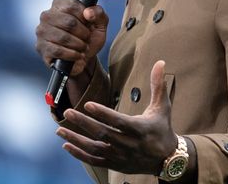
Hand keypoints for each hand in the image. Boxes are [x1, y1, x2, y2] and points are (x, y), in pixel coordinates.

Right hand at [35, 0, 108, 75]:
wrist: (83, 56)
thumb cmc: (89, 37)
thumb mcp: (99, 23)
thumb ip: (99, 13)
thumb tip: (88, 12)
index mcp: (60, 4)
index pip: (72, 6)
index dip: (85, 18)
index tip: (89, 24)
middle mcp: (47, 15)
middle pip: (69, 22)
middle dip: (83, 33)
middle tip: (87, 38)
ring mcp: (42, 31)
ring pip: (63, 37)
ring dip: (79, 45)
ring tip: (83, 47)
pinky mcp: (41, 47)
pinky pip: (58, 50)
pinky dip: (72, 54)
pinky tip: (77, 55)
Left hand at [56, 60, 178, 174]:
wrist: (167, 158)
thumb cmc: (163, 128)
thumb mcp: (163, 106)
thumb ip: (158, 85)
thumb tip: (160, 62)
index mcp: (141, 129)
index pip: (119, 121)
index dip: (103, 114)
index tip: (87, 104)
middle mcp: (129, 144)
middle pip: (103, 134)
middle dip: (84, 123)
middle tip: (68, 112)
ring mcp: (121, 156)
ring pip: (95, 148)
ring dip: (76, 139)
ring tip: (60, 129)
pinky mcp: (115, 164)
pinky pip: (94, 160)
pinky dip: (79, 154)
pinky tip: (66, 145)